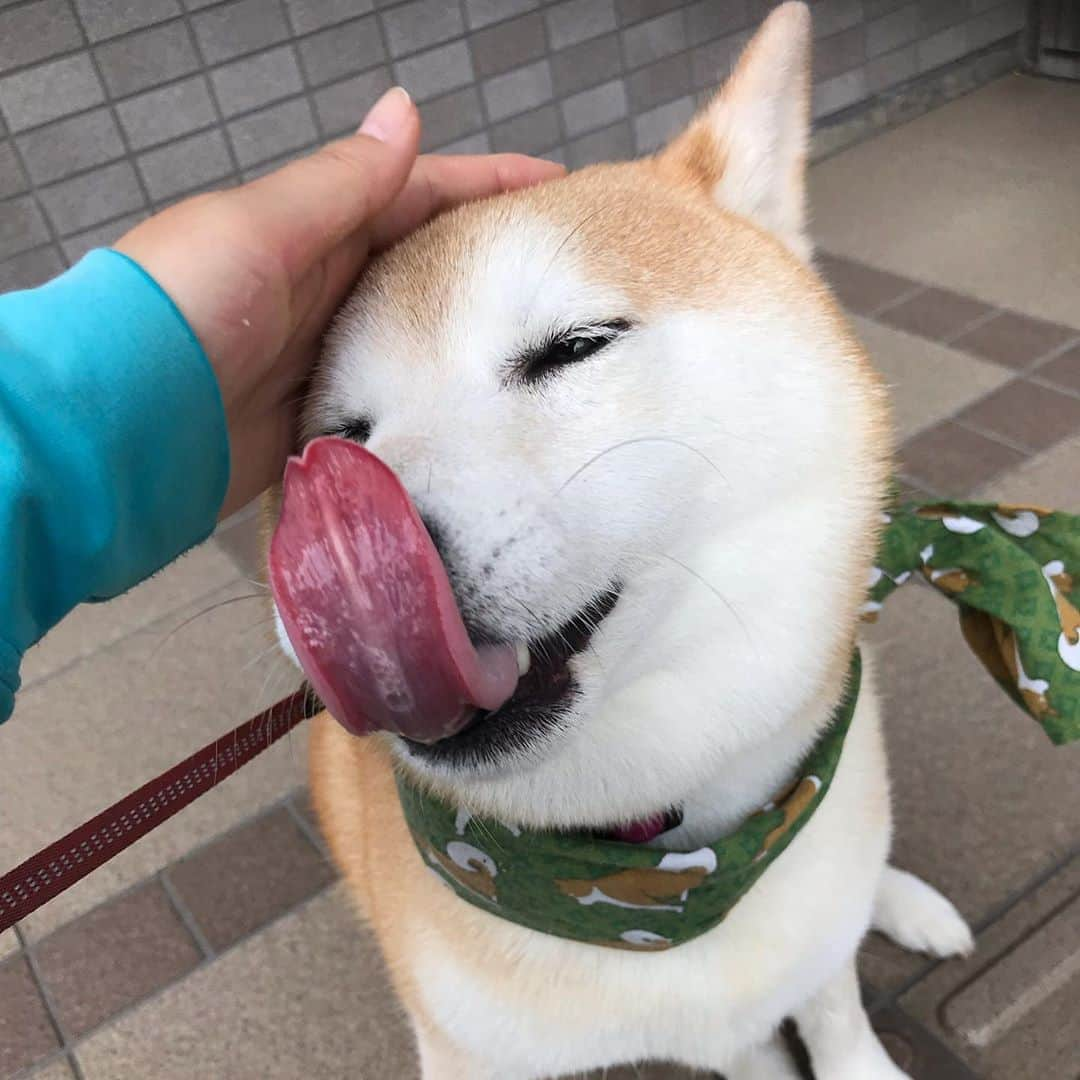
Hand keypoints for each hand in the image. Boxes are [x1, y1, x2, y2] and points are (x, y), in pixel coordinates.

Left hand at [114, 88, 563, 518]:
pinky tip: (476, 405)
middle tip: (566, 275)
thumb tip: (403, 112)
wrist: (126, 424)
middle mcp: (326, 289)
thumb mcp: (265, 229)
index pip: (417, 194)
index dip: (486, 185)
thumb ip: (340, 184)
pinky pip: (392, 401)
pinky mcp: (328, 418)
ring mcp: (329, 356)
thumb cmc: (185, 306)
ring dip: (468, 335)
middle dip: (490, 260)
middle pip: (425, 264)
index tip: (556, 190)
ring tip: (543, 345)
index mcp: (314, 229)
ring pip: (415, 335)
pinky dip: (430, 399)